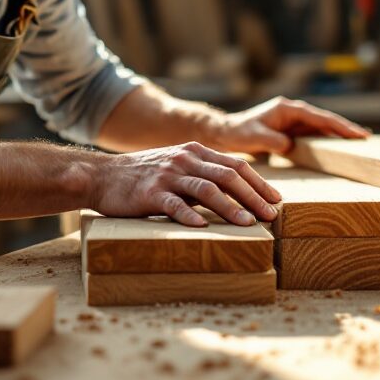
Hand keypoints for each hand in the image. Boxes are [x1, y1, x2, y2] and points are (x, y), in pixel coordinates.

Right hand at [91, 142, 281, 226]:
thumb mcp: (178, 166)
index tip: (276, 200)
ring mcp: (168, 175)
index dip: (259, 183)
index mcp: (196, 152)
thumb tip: (236, 194)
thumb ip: (203, 174)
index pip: (236, 165)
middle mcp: (185, 159)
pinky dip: (190, 216)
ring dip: (231, 207)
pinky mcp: (150, 193)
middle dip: (254, 196)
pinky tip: (204, 228)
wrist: (102, 176)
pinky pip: (174, 204)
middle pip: (228, 176)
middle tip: (271, 216)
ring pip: (207, 189)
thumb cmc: (144, 176)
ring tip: (248, 224)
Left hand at [210, 96, 368, 155]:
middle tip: (366, 138)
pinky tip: (339, 146)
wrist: (226, 132)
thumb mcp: (254, 137)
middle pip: (325, 120)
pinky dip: (328, 139)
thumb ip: (273, 140)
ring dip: (339, 134)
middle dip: (345, 128)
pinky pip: (314, 134)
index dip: (339, 126)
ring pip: (322, 127)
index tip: (356, 134)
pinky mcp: (292, 130)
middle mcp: (294, 112)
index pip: (319, 117)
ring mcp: (294, 121)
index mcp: (288, 109)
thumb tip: (290, 146)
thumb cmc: (238, 132)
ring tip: (360, 141)